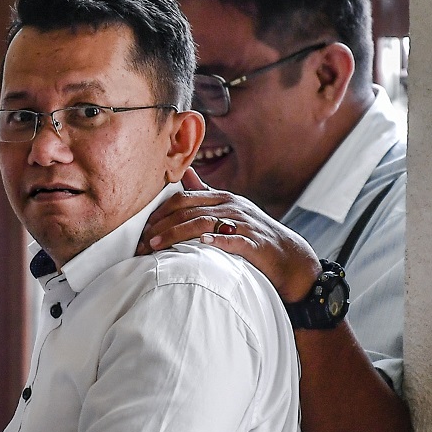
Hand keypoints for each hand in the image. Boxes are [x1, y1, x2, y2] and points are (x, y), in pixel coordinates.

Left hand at [138, 168, 320, 301]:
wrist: (290, 257)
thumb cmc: (255, 235)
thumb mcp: (231, 210)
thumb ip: (206, 194)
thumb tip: (186, 174)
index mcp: (223, 198)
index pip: (184, 199)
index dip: (160, 212)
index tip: (142, 228)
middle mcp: (232, 207)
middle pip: (189, 211)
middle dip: (162, 226)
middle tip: (142, 241)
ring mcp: (244, 224)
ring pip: (205, 223)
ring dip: (178, 234)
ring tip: (157, 246)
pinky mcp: (255, 243)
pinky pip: (234, 239)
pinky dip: (217, 240)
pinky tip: (202, 243)